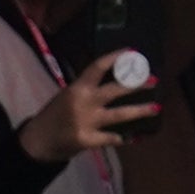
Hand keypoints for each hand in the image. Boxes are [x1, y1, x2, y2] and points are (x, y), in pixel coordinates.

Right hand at [17, 50, 160, 161]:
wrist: (37, 142)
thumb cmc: (55, 116)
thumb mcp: (67, 96)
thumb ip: (88, 89)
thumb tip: (117, 80)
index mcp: (77, 88)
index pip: (97, 67)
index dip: (115, 58)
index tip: (133, 52)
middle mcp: (83, 102)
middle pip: (115, 89)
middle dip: (137, 84)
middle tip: (154, 80)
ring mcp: (86, 121)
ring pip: (120, 115)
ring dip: (140, 111)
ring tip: (156, 108)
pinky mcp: (87, 139)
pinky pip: (112, 138)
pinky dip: (123, 138)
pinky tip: (133, 137)